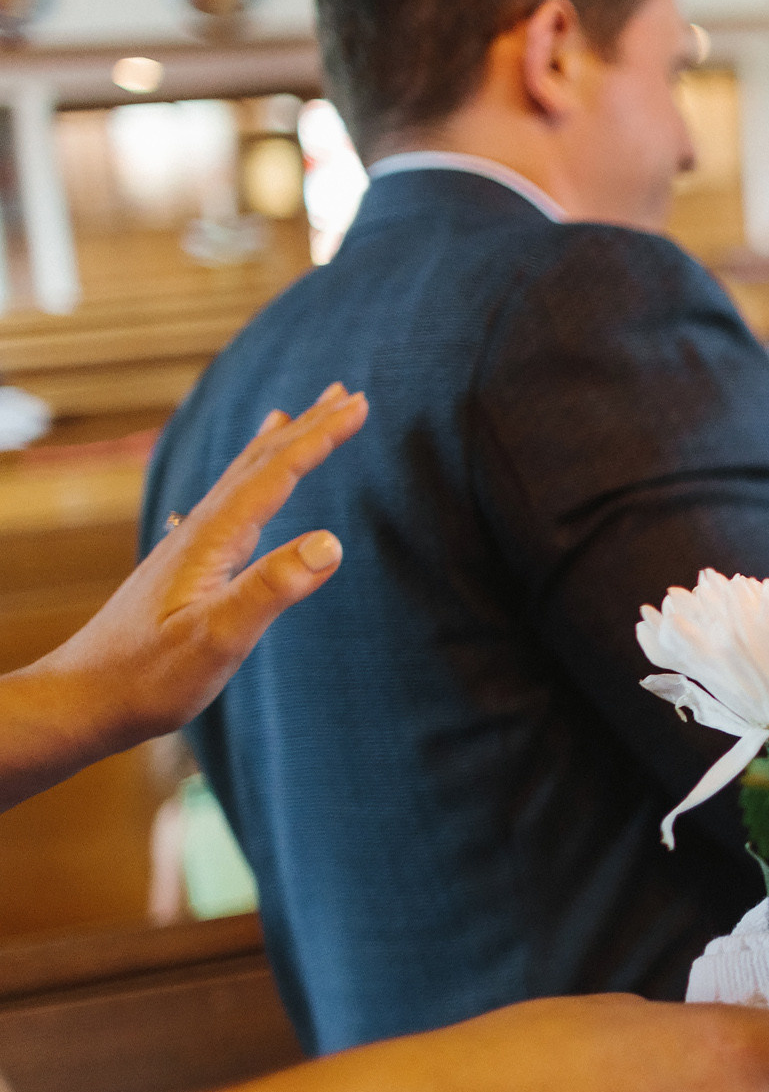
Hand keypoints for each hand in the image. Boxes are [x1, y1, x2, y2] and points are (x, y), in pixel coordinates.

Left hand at [56, 386, 366, 737]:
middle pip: (258, 464)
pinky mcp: (186, 566)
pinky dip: (250, 479)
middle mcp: (199, 531)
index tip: (360, 405)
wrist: (84, 698)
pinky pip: (229, 504)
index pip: (275, 474)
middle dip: (306, 427)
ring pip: (241, 479)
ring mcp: (189, 546)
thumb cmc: (149, 676)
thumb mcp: (218, 638)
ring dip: (277, 445)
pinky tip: (249, 487)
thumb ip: (272, 588)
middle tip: (346, 393)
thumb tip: (332, 541)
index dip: (320, 438)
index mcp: (212, 539)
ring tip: (297, 417)